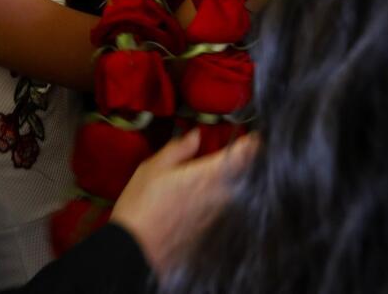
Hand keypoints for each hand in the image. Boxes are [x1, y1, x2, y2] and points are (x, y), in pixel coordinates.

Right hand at [109, 128, 258, 274]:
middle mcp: (220, 196)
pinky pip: (222, 207)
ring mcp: (217, 215)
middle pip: (244, 174)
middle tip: (233, 151)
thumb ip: (178, 149)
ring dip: (230, 180)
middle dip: (241, 162)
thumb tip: (195, 136)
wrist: (136, 250)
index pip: (244, 155)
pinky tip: (199, 196)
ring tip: (212, 173)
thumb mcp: (153, 168)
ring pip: (234, 191)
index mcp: (208, 175)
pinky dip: (218, 198)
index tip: (251, 138)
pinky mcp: (211, 230)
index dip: (251, 144)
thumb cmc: (141, 207)